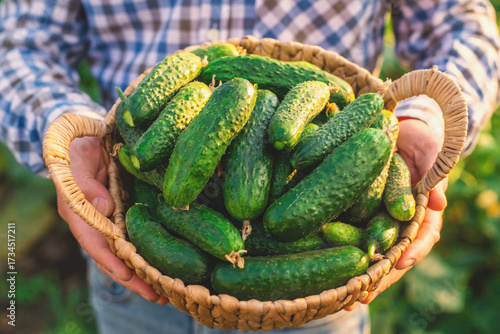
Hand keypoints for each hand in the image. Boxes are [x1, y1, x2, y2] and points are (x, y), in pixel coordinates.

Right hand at [56, 136, 168, 304]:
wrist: (91, 137)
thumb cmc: (81, 146)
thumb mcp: (78, 157)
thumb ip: (85, 182)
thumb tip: (103, 206)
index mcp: (77, 210)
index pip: (91, 240)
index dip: (108, 259)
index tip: (126, 274)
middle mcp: (94, 221)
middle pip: (111, 255)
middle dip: (132, 277)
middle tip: (156, 295)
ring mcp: (110, 219)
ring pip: (125, 252)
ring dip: (143, 272)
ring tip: (165, 292)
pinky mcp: (125, 214)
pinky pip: (136, 238)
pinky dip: (148, 253)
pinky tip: (167, 267)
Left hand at [346, 118, 447, 309]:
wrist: (394, 129)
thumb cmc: (419, 145)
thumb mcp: (432, 156)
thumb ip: (435, 177)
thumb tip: (438, 202)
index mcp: (421, 212)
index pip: (422, 236)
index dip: (414, 250)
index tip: (401, 262)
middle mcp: (398, 221)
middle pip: (391, 254)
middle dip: (378, 276)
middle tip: (363, 295)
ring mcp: (376, 219)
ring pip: (368, 251)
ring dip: (355, 273)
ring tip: (341, 295)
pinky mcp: (353, 211)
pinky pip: (345, 232)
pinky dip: (335, 250)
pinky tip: (322, 271)